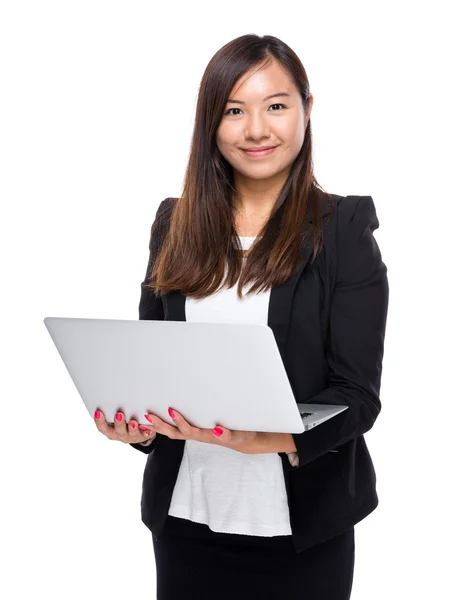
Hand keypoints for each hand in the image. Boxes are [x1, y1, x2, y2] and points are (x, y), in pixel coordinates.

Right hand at [93, 410, 156, 443]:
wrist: (138, 431)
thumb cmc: (123, 420)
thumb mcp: (114, 416)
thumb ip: (112, 408)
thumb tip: (105, 391)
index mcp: (111, 430)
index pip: (103, 428)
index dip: (99, 421)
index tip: (98, 412)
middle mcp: (120, 434)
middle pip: (117, 432)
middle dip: (119, 423)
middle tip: (119, 414)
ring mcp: (132, 436)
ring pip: (131, 434)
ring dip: (132, 428)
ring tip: (133, 422)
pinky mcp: (143, 435)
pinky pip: (145, 435)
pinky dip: (146, 432)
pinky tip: (148, 429)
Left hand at [145, 407, 261, 453]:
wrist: (242, 441)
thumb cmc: (240, 435)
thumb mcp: (237, 435)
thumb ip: (227, 434)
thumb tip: (217, 429)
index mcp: (205, 435)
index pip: (189, 430)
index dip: (179, 422)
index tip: (170, 410)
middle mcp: (197, 436)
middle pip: (175, 433)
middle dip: (161, 426)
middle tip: (147, 415)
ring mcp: (194, 434)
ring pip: (173, 433)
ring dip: (158, 428)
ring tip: (143, 420)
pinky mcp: (194, 431)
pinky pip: (175, 431)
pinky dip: (164, 427)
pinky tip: (155, 422)